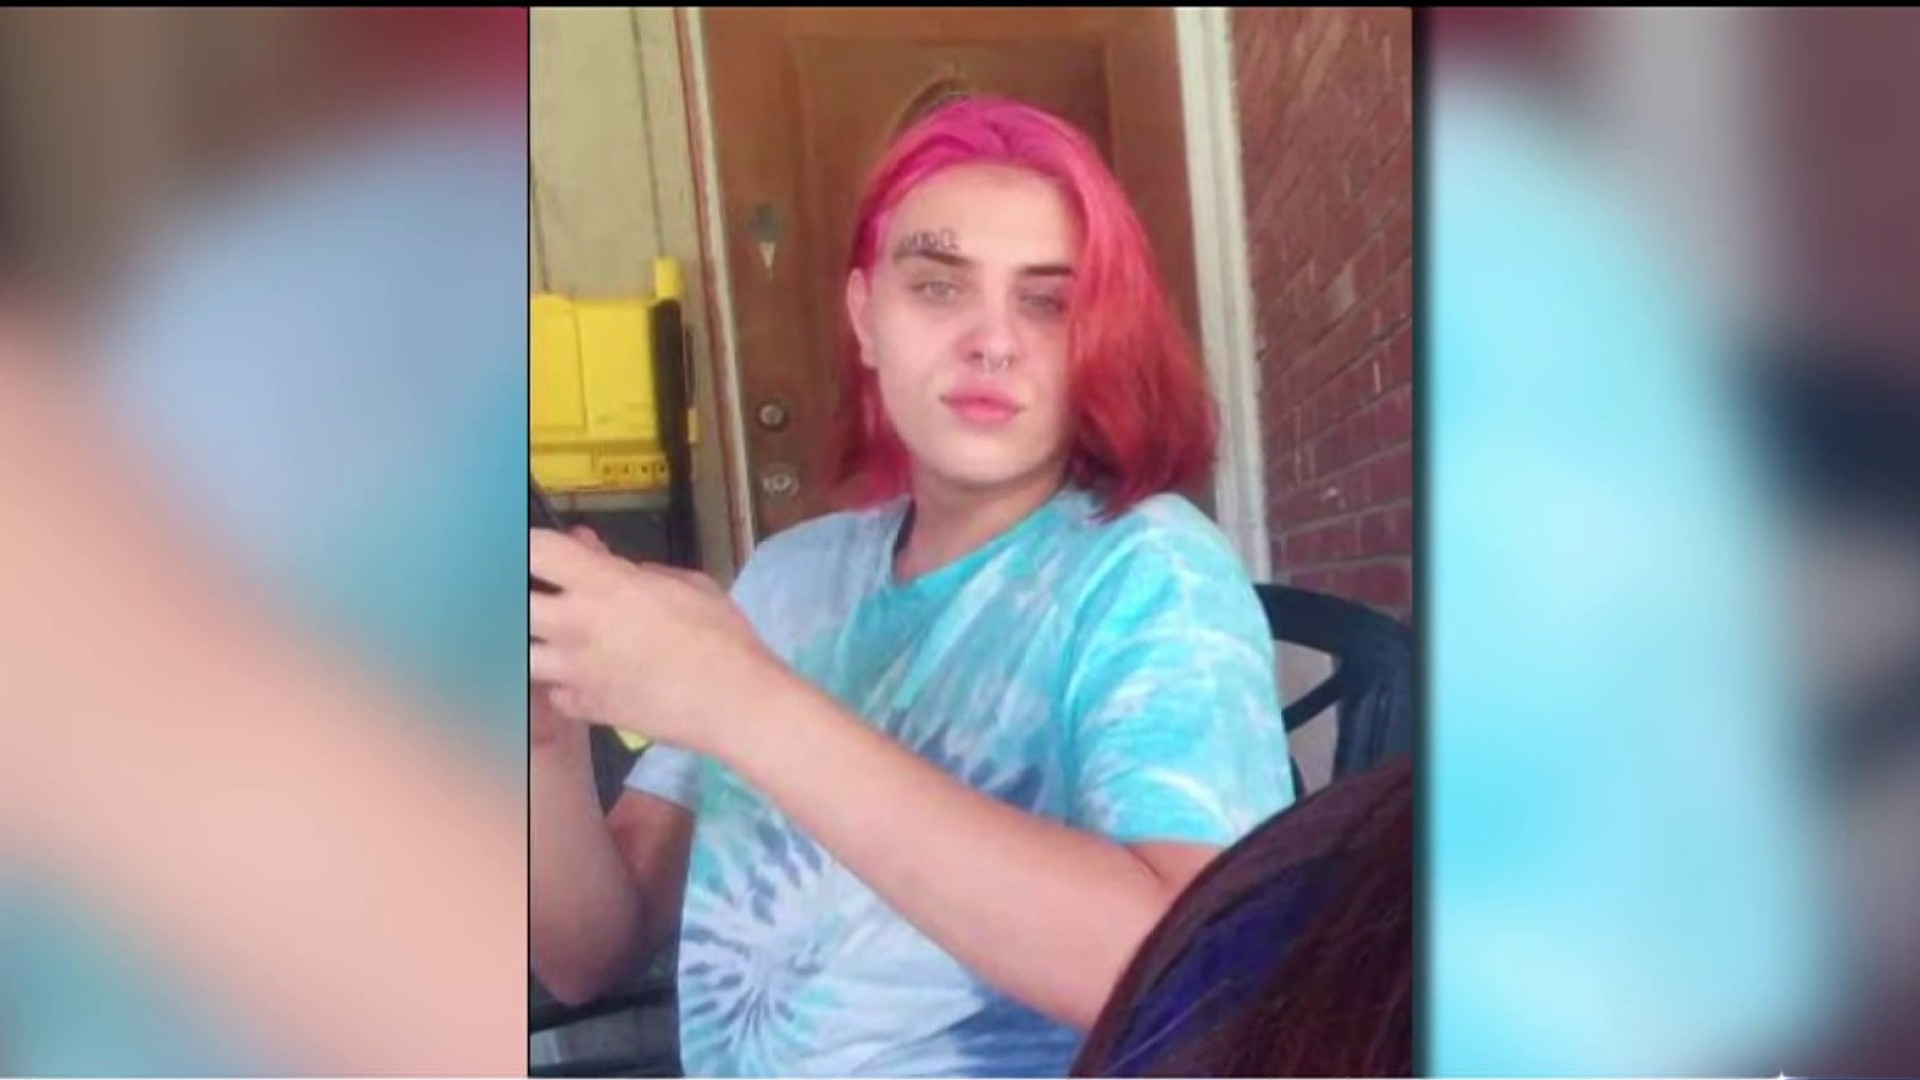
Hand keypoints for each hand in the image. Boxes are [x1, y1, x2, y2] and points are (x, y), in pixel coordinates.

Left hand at [528, 529, 783, 759]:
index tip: (534, 546)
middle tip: (533, 593)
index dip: (527, 542)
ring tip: (550, 639)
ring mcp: (573, 670)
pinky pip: (552, 692)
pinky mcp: (582, 708)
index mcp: (604, 585)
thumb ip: (639, 571)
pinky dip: (561, 685)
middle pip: (510, 602)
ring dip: (530, 642)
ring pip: (518, 653)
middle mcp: (576, 625)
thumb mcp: (689, 584)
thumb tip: (609, 564)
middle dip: (516, 594)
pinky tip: (581, 679)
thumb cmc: (722, 637)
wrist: (732, 703)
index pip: (536, 550)